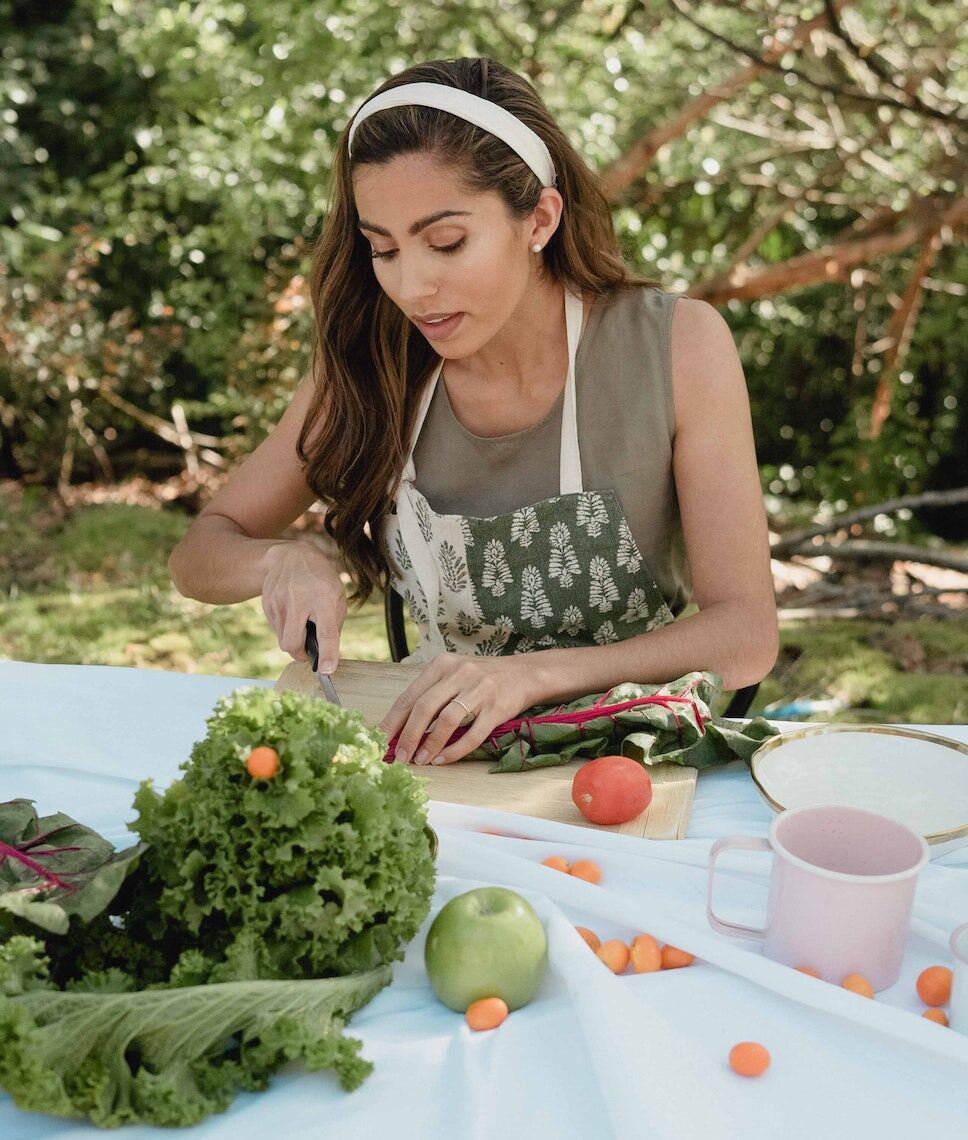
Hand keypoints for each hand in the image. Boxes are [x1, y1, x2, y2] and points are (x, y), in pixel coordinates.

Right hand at [260, 540, 346, 669]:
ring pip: (282, 640)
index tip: (327, 671)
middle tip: (308, 653)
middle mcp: (300, 600)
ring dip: (293, 640)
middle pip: (292, 643)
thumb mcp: (337, 596)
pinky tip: (291, 611)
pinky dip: (285, 628)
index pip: (325, 631)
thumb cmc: (321, 579)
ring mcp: (280, 602)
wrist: (291, 556)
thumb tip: (326, 653)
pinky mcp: (268, 604)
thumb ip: (333, 624)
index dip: (328, 653)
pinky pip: (277, 629)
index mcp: (324, 598)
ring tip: (301, 621)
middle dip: (300, 655)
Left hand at [378, 653, 540, 765]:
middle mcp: (460, 673)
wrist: (524, 673)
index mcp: (443, 664)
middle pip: (425, 707)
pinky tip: (443, 759)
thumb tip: (400, 727)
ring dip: (430, 745)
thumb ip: (430, 694)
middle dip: (408, 736)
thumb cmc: (482, 678)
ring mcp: (480, 690)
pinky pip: (473, 734)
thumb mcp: (453, 674)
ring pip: (447, 720)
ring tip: (420, 761)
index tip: (380, 740)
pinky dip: (455, 750)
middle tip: (398, 757)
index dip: (393, 721)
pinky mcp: (497, 708)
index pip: (410, 695)